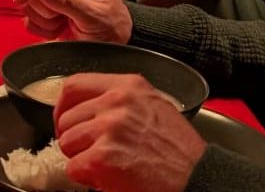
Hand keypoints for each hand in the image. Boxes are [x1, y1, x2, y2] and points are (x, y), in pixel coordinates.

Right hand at [14, 0, 131, 41]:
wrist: (113, 50)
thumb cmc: (112, 27)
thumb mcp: (94, 15)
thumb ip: (66, 0)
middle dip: (42, 5)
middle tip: (61, 17)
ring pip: (27, 0)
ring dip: (43, 19)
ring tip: (65, 23)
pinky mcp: (44, 8)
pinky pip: (28, 16)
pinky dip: (42, 28)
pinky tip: (59, 28)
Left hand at [55, 73, 205, 191]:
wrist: (200, 177)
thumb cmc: (180, 150)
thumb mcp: (152, 105)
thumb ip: (120, 99)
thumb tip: (87, 107)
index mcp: (127, 86)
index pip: (74, 85)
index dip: (64, 106)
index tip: (67, 120)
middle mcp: (116, 102)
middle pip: (67, 117)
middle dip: (75, 138)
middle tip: (93, 152)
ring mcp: (109, 128)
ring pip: (67, 142)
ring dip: (81, 158)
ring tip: (107, 165)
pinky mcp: (103, 157)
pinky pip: (73, 168)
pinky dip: (86, 177)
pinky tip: (108, 178)